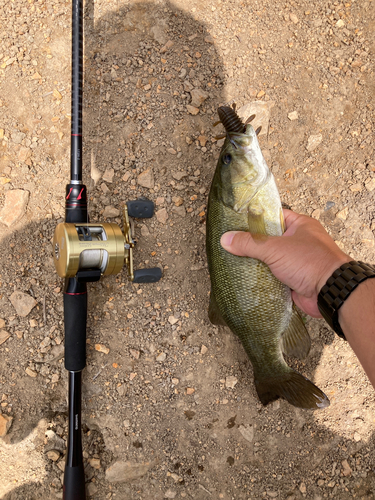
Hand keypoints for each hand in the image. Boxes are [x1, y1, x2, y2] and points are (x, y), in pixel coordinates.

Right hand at [220, 209, 350, 316]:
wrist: (330, 292)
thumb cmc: (310, 262)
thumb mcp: (274, 248)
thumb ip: (249, 243)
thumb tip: (225, 239)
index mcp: (300, 225)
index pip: (274, 216)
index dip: (256, 218)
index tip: (236, 222)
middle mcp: (299, 241)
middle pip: (270, 239)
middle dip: (253, 244)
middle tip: (231, 243)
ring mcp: (297, 261)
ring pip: (270, 259)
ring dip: (257, 262)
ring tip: (233, 260)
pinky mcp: (294, 279)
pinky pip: (274, 276)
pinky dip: (262, 278)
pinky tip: (245, 277)